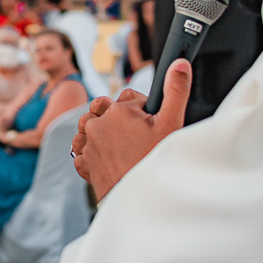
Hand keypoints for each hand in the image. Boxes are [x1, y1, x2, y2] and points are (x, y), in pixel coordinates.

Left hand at [71, 59, 191, 200]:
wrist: (140, 200)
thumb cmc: (156, 162)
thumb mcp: (172, 123)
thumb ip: (176, 90)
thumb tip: (179, 63)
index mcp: (117, 111)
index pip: (127, 97)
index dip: (141, 109)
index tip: (149, 122)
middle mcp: (97, 124)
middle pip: (105, 108)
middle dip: (118, 116)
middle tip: (136, 134)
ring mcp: (87, 143)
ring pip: (90, 126)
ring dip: (102, 131)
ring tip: (122, 145)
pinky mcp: (83, 161)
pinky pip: (83, 147)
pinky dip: (92, 150)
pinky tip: (109, 157)